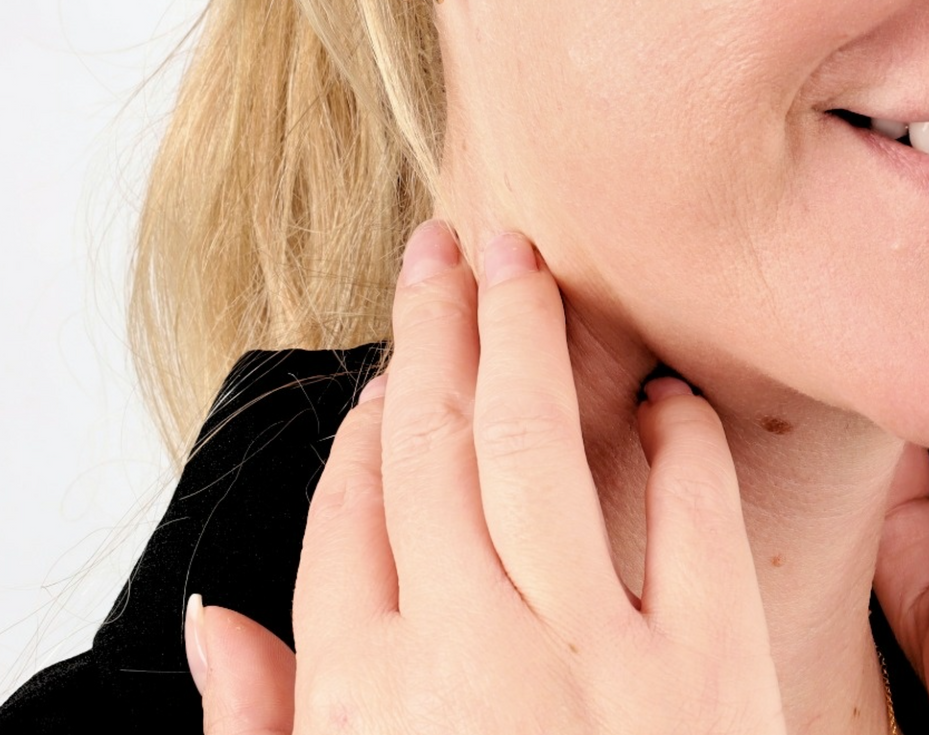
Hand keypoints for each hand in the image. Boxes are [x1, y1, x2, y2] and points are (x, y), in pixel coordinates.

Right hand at [189, 222, 787, 733]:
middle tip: (442, 242)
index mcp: (367, 701)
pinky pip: (694, 515)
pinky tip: (661, 392)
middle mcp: (470, 654)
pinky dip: (677, 438)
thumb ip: (266, 733)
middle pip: (429, 444)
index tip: (383, 376)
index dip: (363, 427)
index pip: (347, 517)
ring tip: (518, 254)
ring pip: (533, 444)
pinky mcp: (716, 672)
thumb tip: (212, 624)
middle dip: (431, 324)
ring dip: (524, 331)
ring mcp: (597, 656)